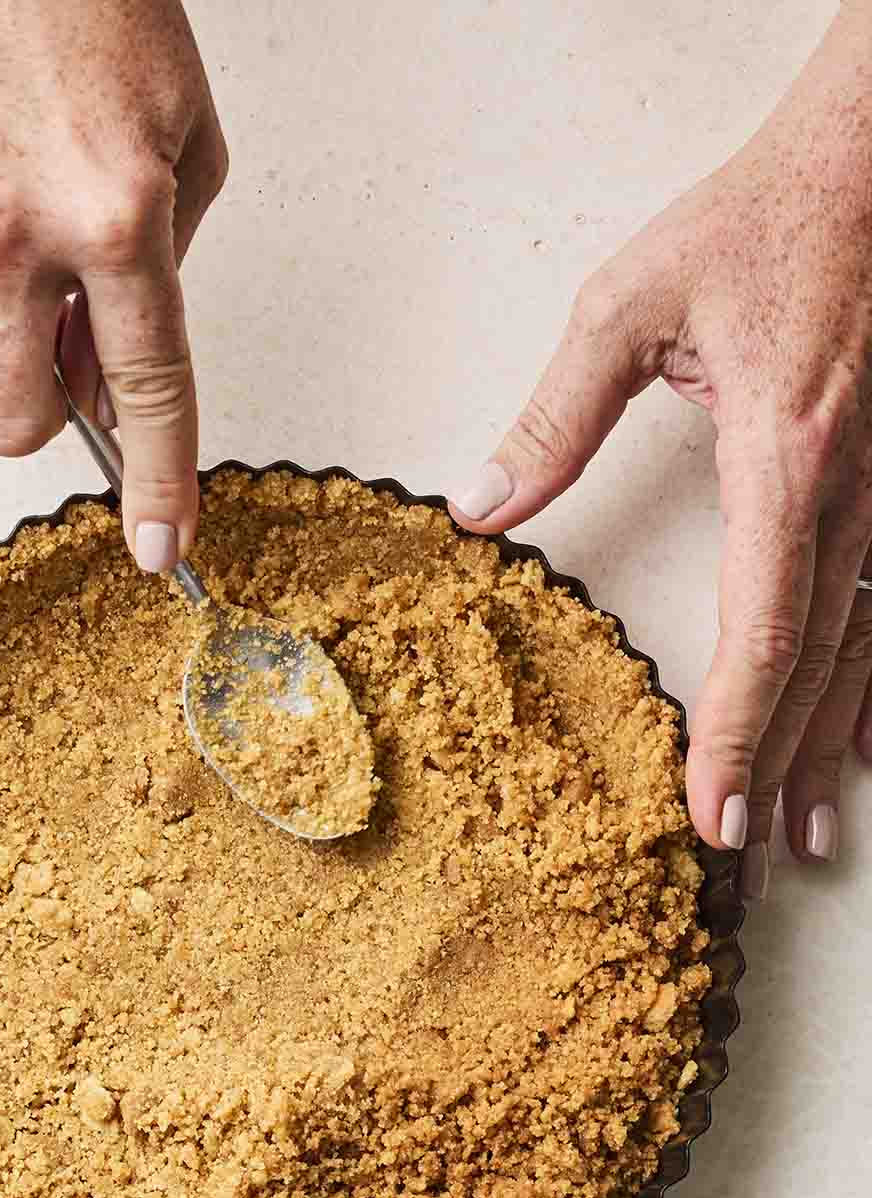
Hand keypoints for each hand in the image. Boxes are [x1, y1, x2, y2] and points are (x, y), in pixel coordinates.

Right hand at [0, 0, 227, 572]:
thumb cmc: (103, 16)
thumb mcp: (184, 151)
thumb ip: (159, 282)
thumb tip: (106, 384)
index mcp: (118, 216)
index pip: (147, 392)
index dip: (157, 484)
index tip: (158, 548)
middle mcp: (10, 225)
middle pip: (6, 420)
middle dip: (36, 414)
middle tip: (52, 357)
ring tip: (2, 246)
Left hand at [449, 5, 871, 899]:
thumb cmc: (761, 220)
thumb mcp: (630, 304)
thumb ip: (555, 416)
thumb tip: (481, 507)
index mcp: (783, 456)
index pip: (763, 630)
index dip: (733, 733)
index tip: (706, 812)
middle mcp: (853, 490)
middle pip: (815, 662)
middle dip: (772, 767)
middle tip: (742, 859)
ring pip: (862, 647)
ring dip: (824, 745)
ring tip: (802, 832)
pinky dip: (868, 683)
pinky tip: (859, 738)